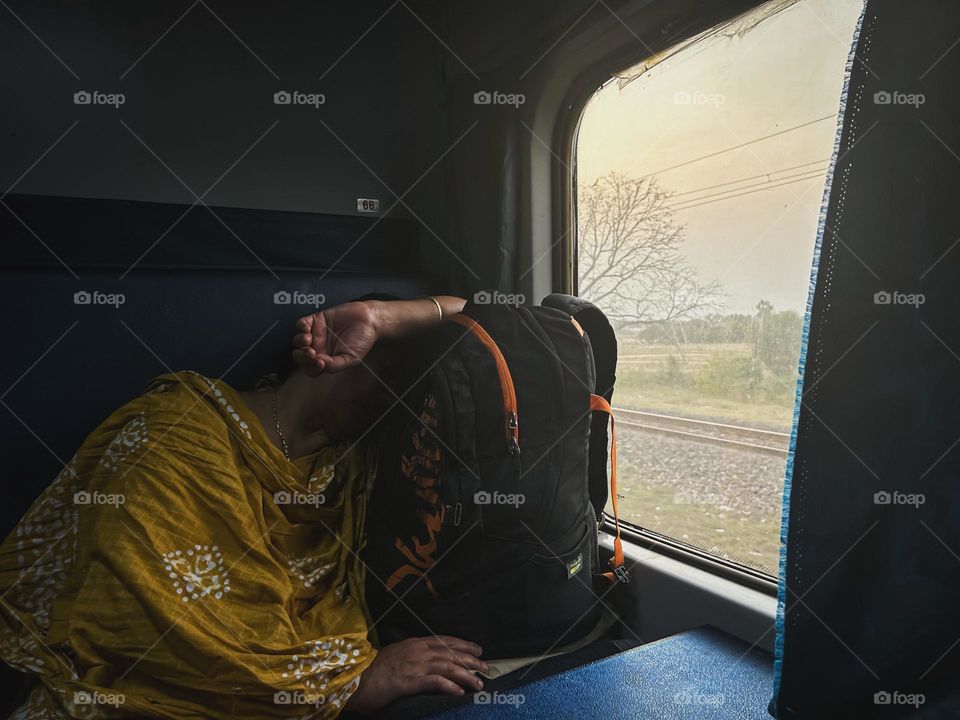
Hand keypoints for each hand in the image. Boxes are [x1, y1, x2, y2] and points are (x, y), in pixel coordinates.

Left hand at [292, 301, 379, 374]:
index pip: (311, 368)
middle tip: (311, 352)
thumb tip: (319, 363)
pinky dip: (301, 326)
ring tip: (308, 339)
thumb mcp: (352, 358)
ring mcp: (316, 334)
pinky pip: (301, 324)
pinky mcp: (316, 320)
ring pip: (298, 341)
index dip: (311, 367)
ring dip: (300, 341)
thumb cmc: (362, 341)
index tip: (320, 362)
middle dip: (302, 356)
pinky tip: (306, 327)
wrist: (369, 320)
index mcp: (326, 360)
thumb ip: (335, 364)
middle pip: (300, 356)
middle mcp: (318, 348)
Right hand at [346, 635, 487, 714]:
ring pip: (447, 667)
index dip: (463, 645)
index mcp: (414, 643)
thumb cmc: (373, 669)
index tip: (478, 650)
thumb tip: (428, 660)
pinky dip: (448, 686)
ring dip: (465, 676)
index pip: (445, 641)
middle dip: (470, 661)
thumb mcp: (395, 654)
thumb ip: (412, 655)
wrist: (355, 678)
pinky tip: (459, 692)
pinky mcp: (408, 682)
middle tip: (486, 668)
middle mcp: (417, 651)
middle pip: (450, 654)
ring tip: (478, 684)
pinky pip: (433, 682)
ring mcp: (413, 665)